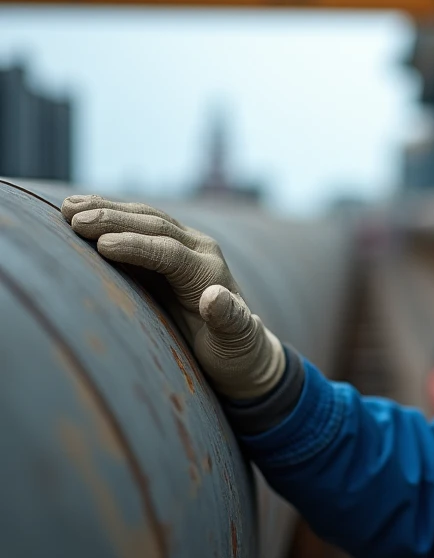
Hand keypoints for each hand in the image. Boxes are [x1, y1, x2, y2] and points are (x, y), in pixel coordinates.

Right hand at [62, 195, 284, 399]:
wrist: (241, 347)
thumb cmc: (235, 350)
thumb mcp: (236, 341)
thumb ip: (230, 320)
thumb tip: (215, 296)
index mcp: (210, 273)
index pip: (171, 253)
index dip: (138, 247)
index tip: (103, 244)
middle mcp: (200, 251)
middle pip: (156, 227)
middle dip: (115, 220)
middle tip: (73, 218)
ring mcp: (185, 246)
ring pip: (145, 219)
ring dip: (108, 209)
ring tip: (68, 207)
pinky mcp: (169, 249)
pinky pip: (138, 225)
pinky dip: (110, 214)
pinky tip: (80, 208)